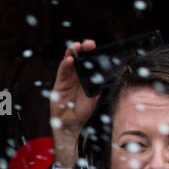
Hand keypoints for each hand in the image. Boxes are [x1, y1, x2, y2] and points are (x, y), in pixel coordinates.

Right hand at [49, 39, 97, 168]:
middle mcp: (78, 75)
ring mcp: (69, 78)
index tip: (98, 48)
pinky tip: (70, 60)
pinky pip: (62, 71)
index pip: (91, 61)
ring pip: (70, 60)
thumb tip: (108, 80)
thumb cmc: (84, 113)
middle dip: (84, 49)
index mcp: (89, 77)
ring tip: (76, 47)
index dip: (94, 53)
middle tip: (89, 44)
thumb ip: (99, 90)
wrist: (71, 125)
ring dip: (73, 52)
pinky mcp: (60, 83)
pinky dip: (65, 65)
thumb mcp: (95, 100)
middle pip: (81, 57)